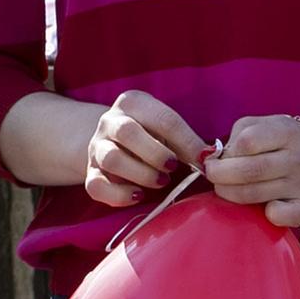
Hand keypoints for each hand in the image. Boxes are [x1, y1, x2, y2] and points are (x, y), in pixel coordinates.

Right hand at [83, 90, 211, 209]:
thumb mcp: (167, 130)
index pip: (162, 118)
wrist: (114, 141)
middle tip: (173, 167)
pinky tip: (138, 195)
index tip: (203, 159)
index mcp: (132, 103)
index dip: (187, 141)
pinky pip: (96, 186)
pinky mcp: (90, 172)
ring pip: (111, 158)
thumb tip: (209, 158)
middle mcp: (110, 121)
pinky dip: (119, 195)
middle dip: (155, 154)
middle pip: (127, 132)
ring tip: (160, 181)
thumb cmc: (151, 135)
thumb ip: (186, 141)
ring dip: (141, 174)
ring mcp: (96, 147)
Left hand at [202, 114, 299, 227]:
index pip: (248, 141)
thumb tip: (216, 159)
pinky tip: (261, 210)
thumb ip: (237, 136)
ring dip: (231, 193)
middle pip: (250, 170)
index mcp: (286, 131)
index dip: (227, 151)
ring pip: (256, 194)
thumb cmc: (280, 140)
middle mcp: (296, 158)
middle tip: (212, 175)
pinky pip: (290, 216)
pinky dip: (273, 215)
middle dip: (220, 175)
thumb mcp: (261, 125)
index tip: (219, 156)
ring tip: (224, 188)